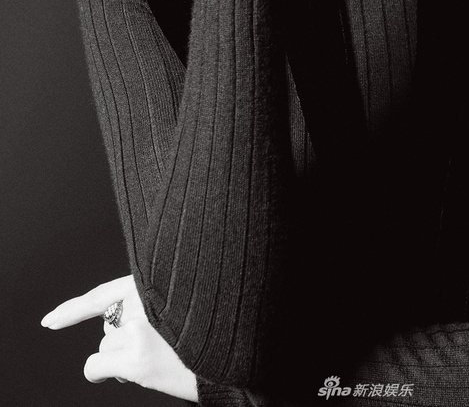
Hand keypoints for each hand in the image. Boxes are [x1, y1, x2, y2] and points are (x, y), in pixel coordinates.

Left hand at [41, 275, 197, 401]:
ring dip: (121, 356)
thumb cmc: (210, 330)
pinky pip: (96, 364)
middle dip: (122, 337)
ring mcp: (138, 329)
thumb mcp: (182, 301)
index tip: (49, 321)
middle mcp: (145, 299)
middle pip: (109, 323)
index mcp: (155, 282)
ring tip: (156, 357)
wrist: (232, 353)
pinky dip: (98, 372)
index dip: (74, 308)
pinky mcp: (136, 358)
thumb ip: (150, 304)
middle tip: (154, 344)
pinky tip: (113, 375)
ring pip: (105, 344)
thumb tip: (114, 332)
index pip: (104, 293)